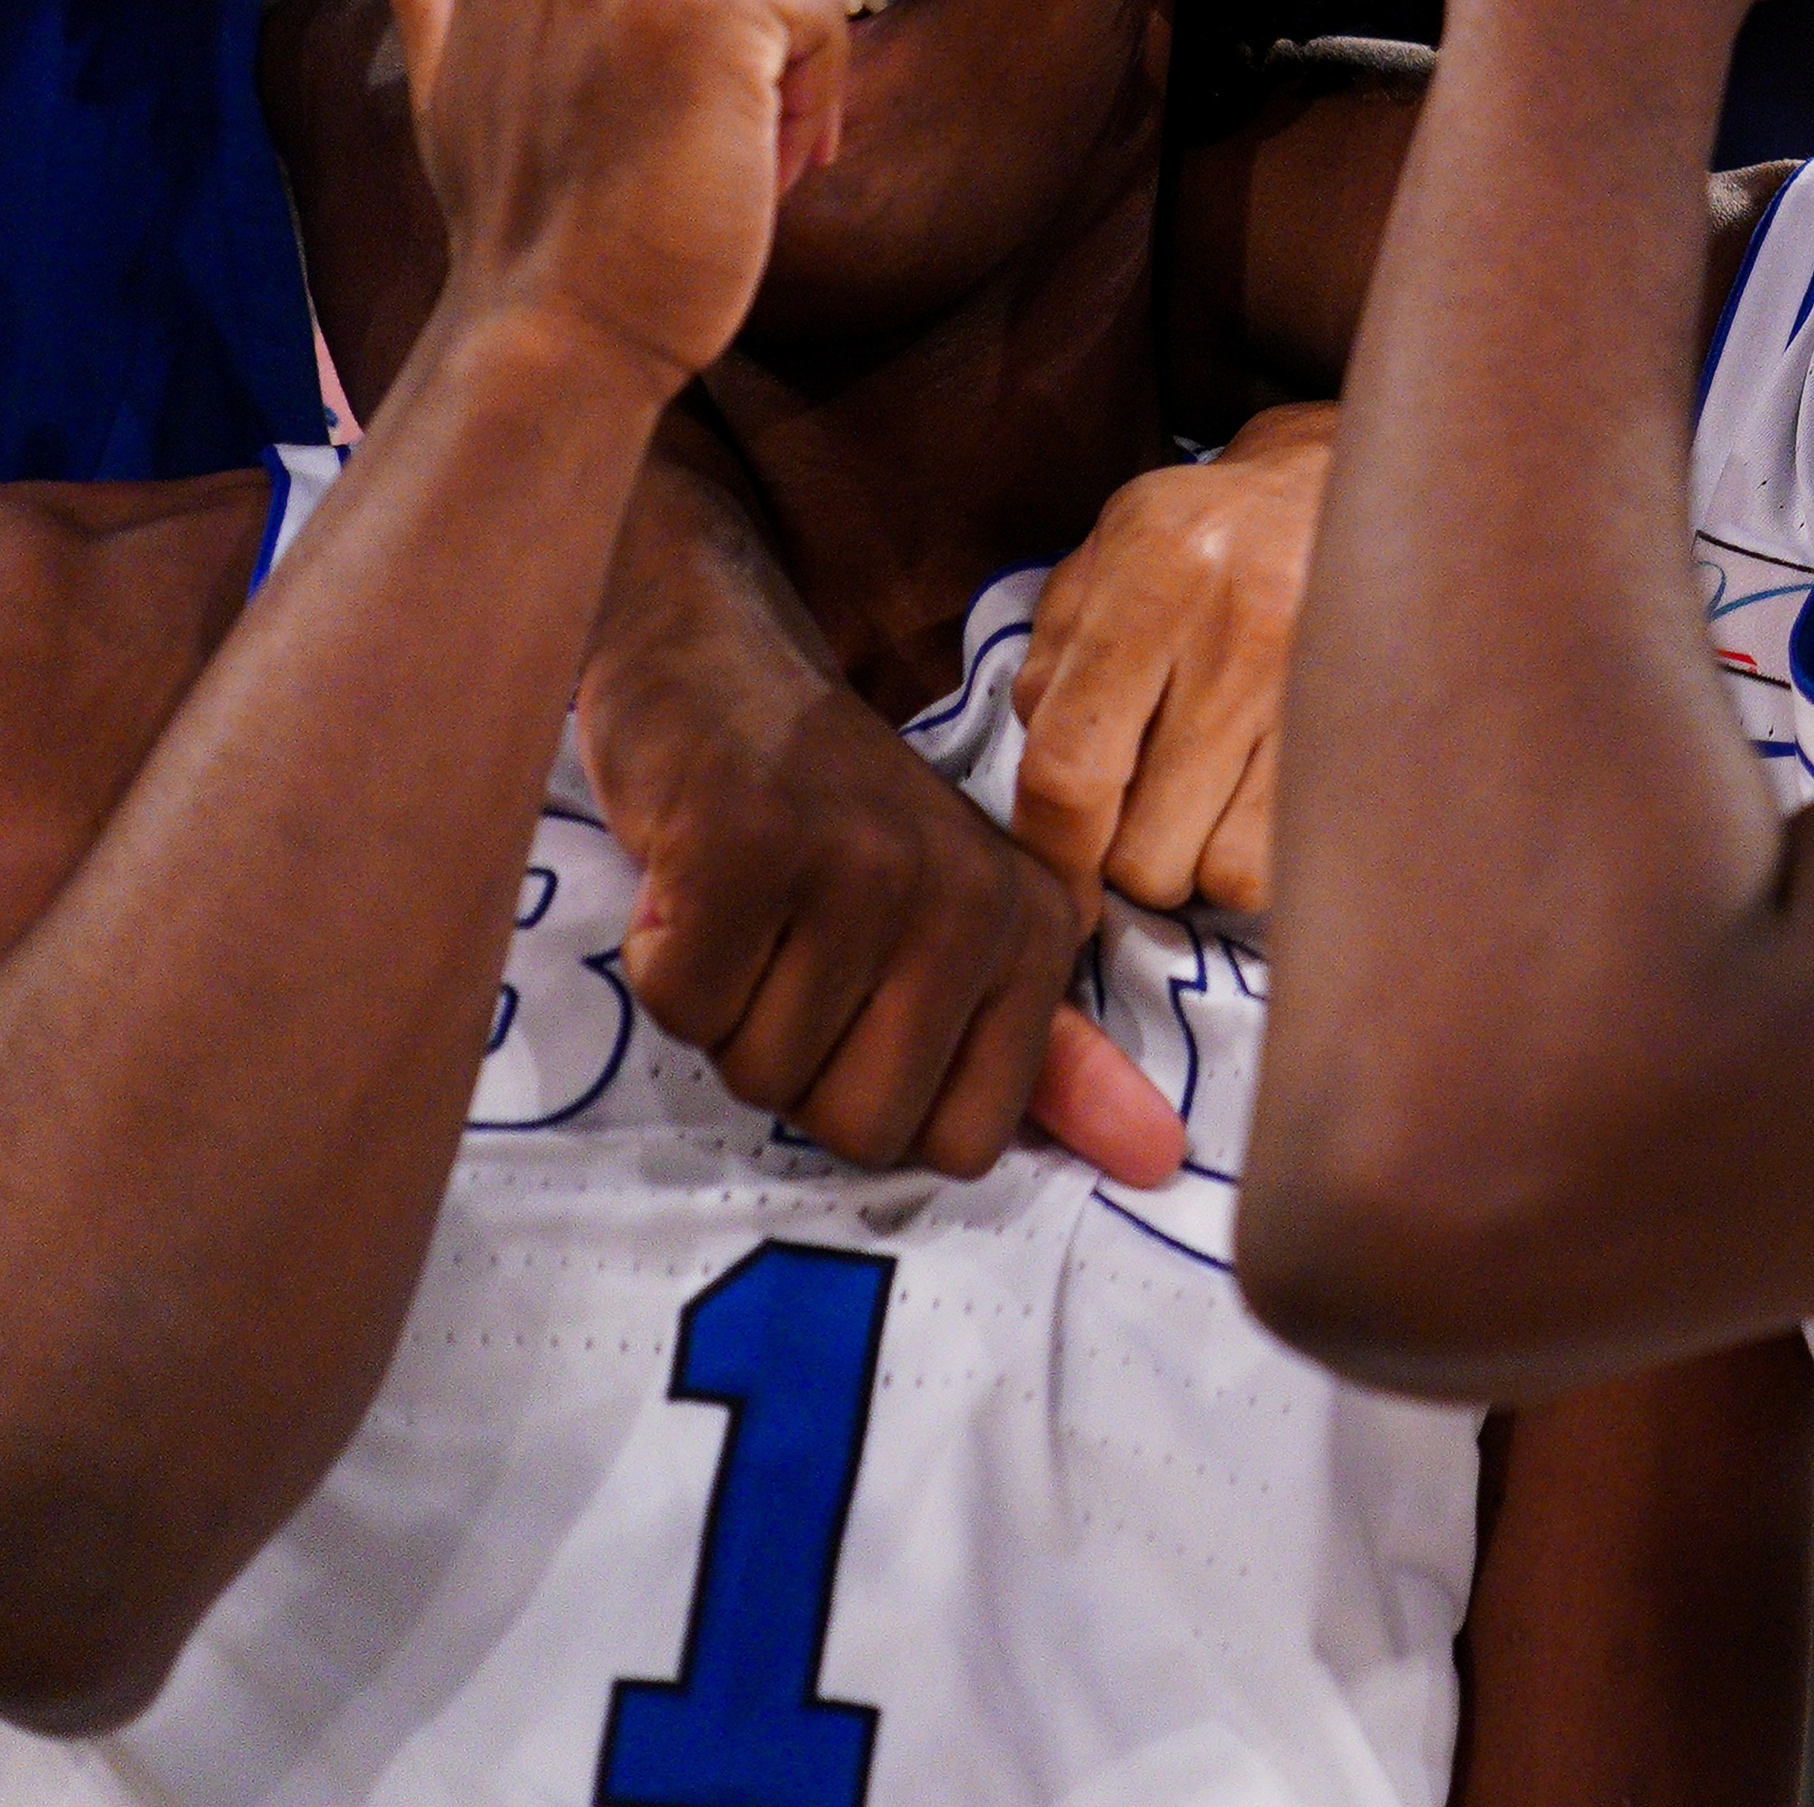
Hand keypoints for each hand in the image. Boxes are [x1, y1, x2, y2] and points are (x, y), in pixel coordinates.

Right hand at [574, 608, 1186, 1185]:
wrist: (718, 649)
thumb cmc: (832, 810)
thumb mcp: (959, 923)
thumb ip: (1046, 1058)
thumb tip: (1153, 1165)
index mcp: (1038, 927)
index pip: (962, 1144)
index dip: (875, 1096)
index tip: (859, 994)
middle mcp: (970, 897)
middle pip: (859, 1128)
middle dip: (793, 1068)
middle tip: (789, 954)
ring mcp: (861, 865)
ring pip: (759, 1072)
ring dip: (724, 1009)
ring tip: (746, 907)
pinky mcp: (744, 843)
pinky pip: (681, 1006)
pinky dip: (661, 960)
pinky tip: (692, 879)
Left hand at [1013, 402, 1333, 919]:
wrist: (1351, 486)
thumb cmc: (1206, 532)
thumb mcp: (1106, 554)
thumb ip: (1052, 659)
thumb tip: (1042, 783)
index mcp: (1157, 577)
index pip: (1072, 765)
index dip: (1049, 850)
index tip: (1052, 874)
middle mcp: (1241, 636)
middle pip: (1146, 851)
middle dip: (1124, 855)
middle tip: (1137, 807)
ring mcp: (1319, 692)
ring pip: (1223, 876)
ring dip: (1196, 864)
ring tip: (1200, 806)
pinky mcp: (1375, 735)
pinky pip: (1292, 865)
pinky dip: (1257, 862)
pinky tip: (1252, 808)